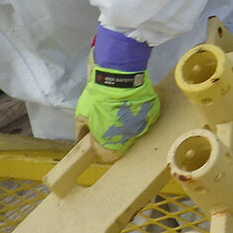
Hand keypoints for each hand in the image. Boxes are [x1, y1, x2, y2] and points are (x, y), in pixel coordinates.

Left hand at [75, 27, 159, 158]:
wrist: (118, 77)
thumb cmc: (97, 97)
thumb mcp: (81, 114)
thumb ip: (81, 130)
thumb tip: (80, 139)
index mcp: (111, 142)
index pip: (107, 156)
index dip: (101, 148)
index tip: (98, 139)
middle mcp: (129, 138)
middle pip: (123, 143)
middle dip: (115, 136)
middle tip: (108, 121)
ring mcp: (143, 126)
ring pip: (135, 131)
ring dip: (128, 125)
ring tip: (120, 111)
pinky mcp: (152, 113)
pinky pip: (145, 118)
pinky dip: (138, 114)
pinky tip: (131, 104)